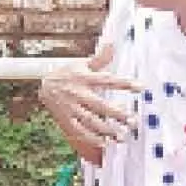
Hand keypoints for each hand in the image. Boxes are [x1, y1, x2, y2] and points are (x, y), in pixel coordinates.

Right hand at [39, 44, 140, 165]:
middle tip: (133, 121)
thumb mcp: (83, 64)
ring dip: (107, 129)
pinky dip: (92, 138)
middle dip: (117, 114)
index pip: (107, 80)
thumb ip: (100, 58)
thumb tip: (112, 43)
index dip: (124, 83)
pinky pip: (79, 130)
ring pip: (90, 120)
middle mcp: (77, 93)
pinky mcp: (66, 119)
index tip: (142, 87)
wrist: (44, 84)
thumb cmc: (69, 74)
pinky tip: (105, 142)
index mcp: (84, 78)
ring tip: (122, 136)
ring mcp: (70, 107)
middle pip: (99, 105)